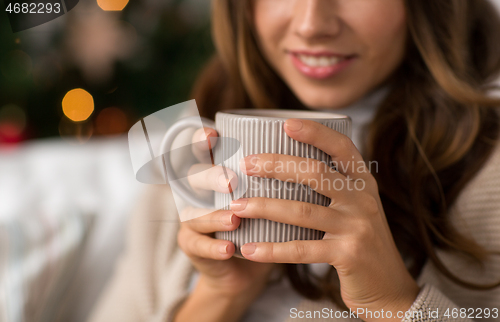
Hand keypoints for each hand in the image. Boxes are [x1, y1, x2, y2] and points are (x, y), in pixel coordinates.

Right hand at [178, 127, 274, 298]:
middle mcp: (199, 192)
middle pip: (193, 177)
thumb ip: (282, 176)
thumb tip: (314, 151)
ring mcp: (192, 219)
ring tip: (234, 219)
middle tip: (231, 183)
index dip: (200, 139)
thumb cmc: (264, 223)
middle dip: (210, 177)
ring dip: (214, 216)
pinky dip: (214, 247)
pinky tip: (229, 249)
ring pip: (193, 213)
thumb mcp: (272, 197)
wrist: (247, 268)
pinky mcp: (192, 246)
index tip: (213, 135)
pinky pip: (198, 245)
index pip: (201, 150)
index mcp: (216, 173)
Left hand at [229, 119, 419, 320]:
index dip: (315, 132)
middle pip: (316, 173)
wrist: (388, 286)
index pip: (342, 147)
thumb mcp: (355, 207)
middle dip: (277, 166)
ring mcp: (357, 227)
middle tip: (247, 165)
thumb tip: (284, 165)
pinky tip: (249, 249)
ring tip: (237, 206)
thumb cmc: (360, 240)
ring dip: (264, 207)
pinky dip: (272, 249)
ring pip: (302, 211)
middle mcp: (363, 199)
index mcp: (363, 182)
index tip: (285, 124)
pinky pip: (301, 249)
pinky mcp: (348, 255)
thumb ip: (332, 187)